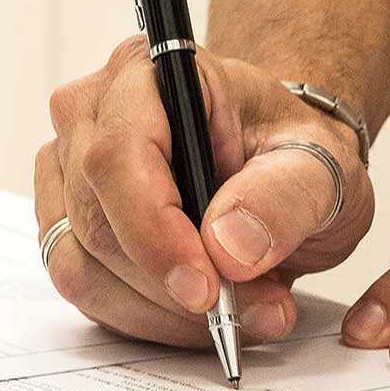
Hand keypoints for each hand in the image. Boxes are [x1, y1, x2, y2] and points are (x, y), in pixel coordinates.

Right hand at [35, 36, 372, 346]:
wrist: (284, 172)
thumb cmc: (296, 153)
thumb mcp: (322, 167)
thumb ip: (285, 197)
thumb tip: (229, 246)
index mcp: (153, 73)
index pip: (120, 153)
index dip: (155, 230)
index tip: (206, 288)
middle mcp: (92, 113)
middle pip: (99, 219)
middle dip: (176, 286)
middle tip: (258, 310)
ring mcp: (68, 171)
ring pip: (84, 265)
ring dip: (165, 310)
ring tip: (244, 310)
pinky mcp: (66, 224)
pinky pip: (86, 290)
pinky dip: (147, 318)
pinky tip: (201, 313)